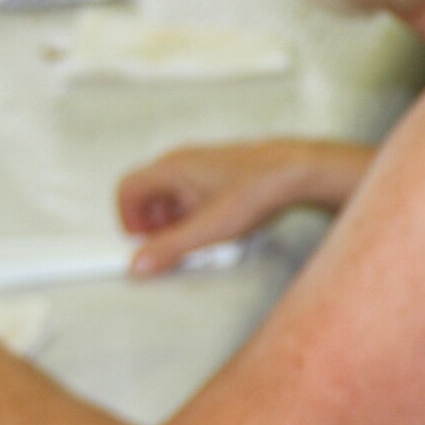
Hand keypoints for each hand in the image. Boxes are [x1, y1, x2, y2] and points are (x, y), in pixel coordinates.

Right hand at [117, 139, 371, 276]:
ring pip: (174, 192)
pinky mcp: (222, 169)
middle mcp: (182, 160)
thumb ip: (170, 248)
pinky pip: (196, 190)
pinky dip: (197, 210)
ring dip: (176, 218)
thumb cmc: (255, 192)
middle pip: (149, 192)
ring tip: (195, 239)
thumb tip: (138, 265)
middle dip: (154, 223)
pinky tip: (218, 227)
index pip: (128, 189)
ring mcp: (203, 162)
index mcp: (170, 168)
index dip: (128, 218)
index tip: (142, 241)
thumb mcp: (208, 230)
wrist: (297, 172)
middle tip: (169, 245)